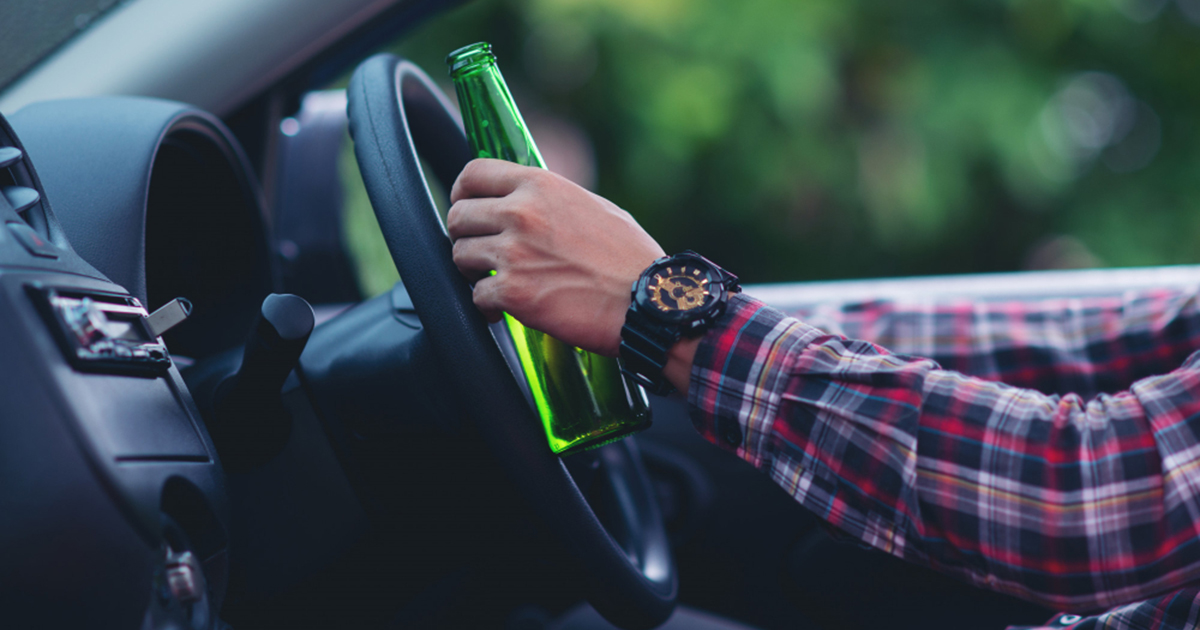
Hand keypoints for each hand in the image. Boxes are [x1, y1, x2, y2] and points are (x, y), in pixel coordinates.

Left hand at [447, 159, 664, 356]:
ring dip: (474, 272)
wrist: (648, 302)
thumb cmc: (631, 259)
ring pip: (460, 256)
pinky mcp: (512, 292)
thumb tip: (529, 201)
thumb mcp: (593, 206)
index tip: (467, 207)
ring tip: (497, 282)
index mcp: (541, 185)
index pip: (474, 172)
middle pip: (458, 216)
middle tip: (482, 254)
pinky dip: (488, 306)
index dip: (464, 192)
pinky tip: (504, 311)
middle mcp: (521, 213)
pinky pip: (476, 296)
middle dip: (466, 237)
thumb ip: (553, 200)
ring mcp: (513, 252)